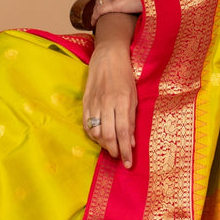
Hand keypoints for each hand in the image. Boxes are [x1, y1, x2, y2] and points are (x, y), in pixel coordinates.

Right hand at [82, 36, 137, 168]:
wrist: (108, 56)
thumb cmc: (125, 76)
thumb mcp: (134, 96)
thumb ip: (132, 119)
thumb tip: (131, 142)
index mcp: (123, 101)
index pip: (124, 132)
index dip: (126, 150)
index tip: (128, 164)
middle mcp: (108, 103)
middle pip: (108, 135)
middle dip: (114, 150)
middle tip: (118, 157)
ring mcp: (95, 102)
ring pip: (96, 132)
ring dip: (103, 144)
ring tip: (110, 147)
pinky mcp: (85, 101)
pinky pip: (86, 124)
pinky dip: (92, 135)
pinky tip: (98, 138)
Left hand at [92, 0, 146, 18]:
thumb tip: (151, 0)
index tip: (107, 0)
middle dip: (99, 2)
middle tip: (98, 11)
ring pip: (98, 3)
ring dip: (96, 10)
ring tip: (95, 18)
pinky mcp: (112, 4)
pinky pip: (98, 11)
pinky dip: (94, 17)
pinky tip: (93, 23)